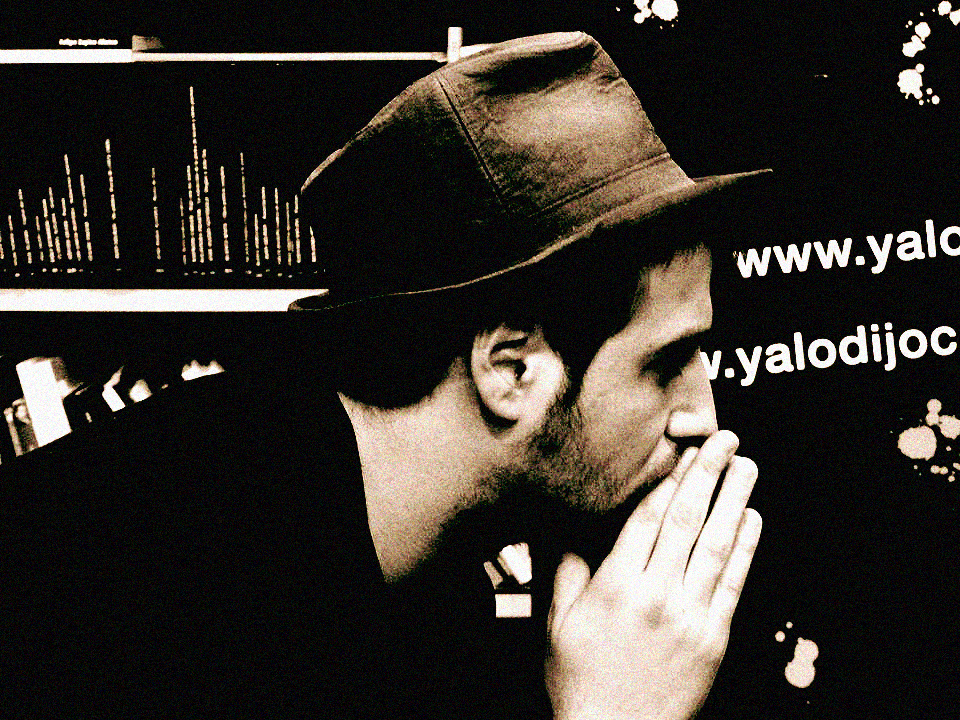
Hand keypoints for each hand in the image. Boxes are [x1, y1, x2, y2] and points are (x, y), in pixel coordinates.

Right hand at [545, 430, 761, 719]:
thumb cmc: (580, 680)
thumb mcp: (557, 624)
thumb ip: (566, 570)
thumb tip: (571, 526)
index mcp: (616, 587)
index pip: (645, 518)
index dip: (666, 479)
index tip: (681, 450)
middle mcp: (656, 595)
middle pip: (686, 521)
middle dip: (707, 475)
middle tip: (724, 440)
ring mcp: (690, 616)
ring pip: (716, 545)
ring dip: (734, 500)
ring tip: (746, 466)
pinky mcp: (714, 638)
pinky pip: (734, 583)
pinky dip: (746, 548)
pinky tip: (752, 519)